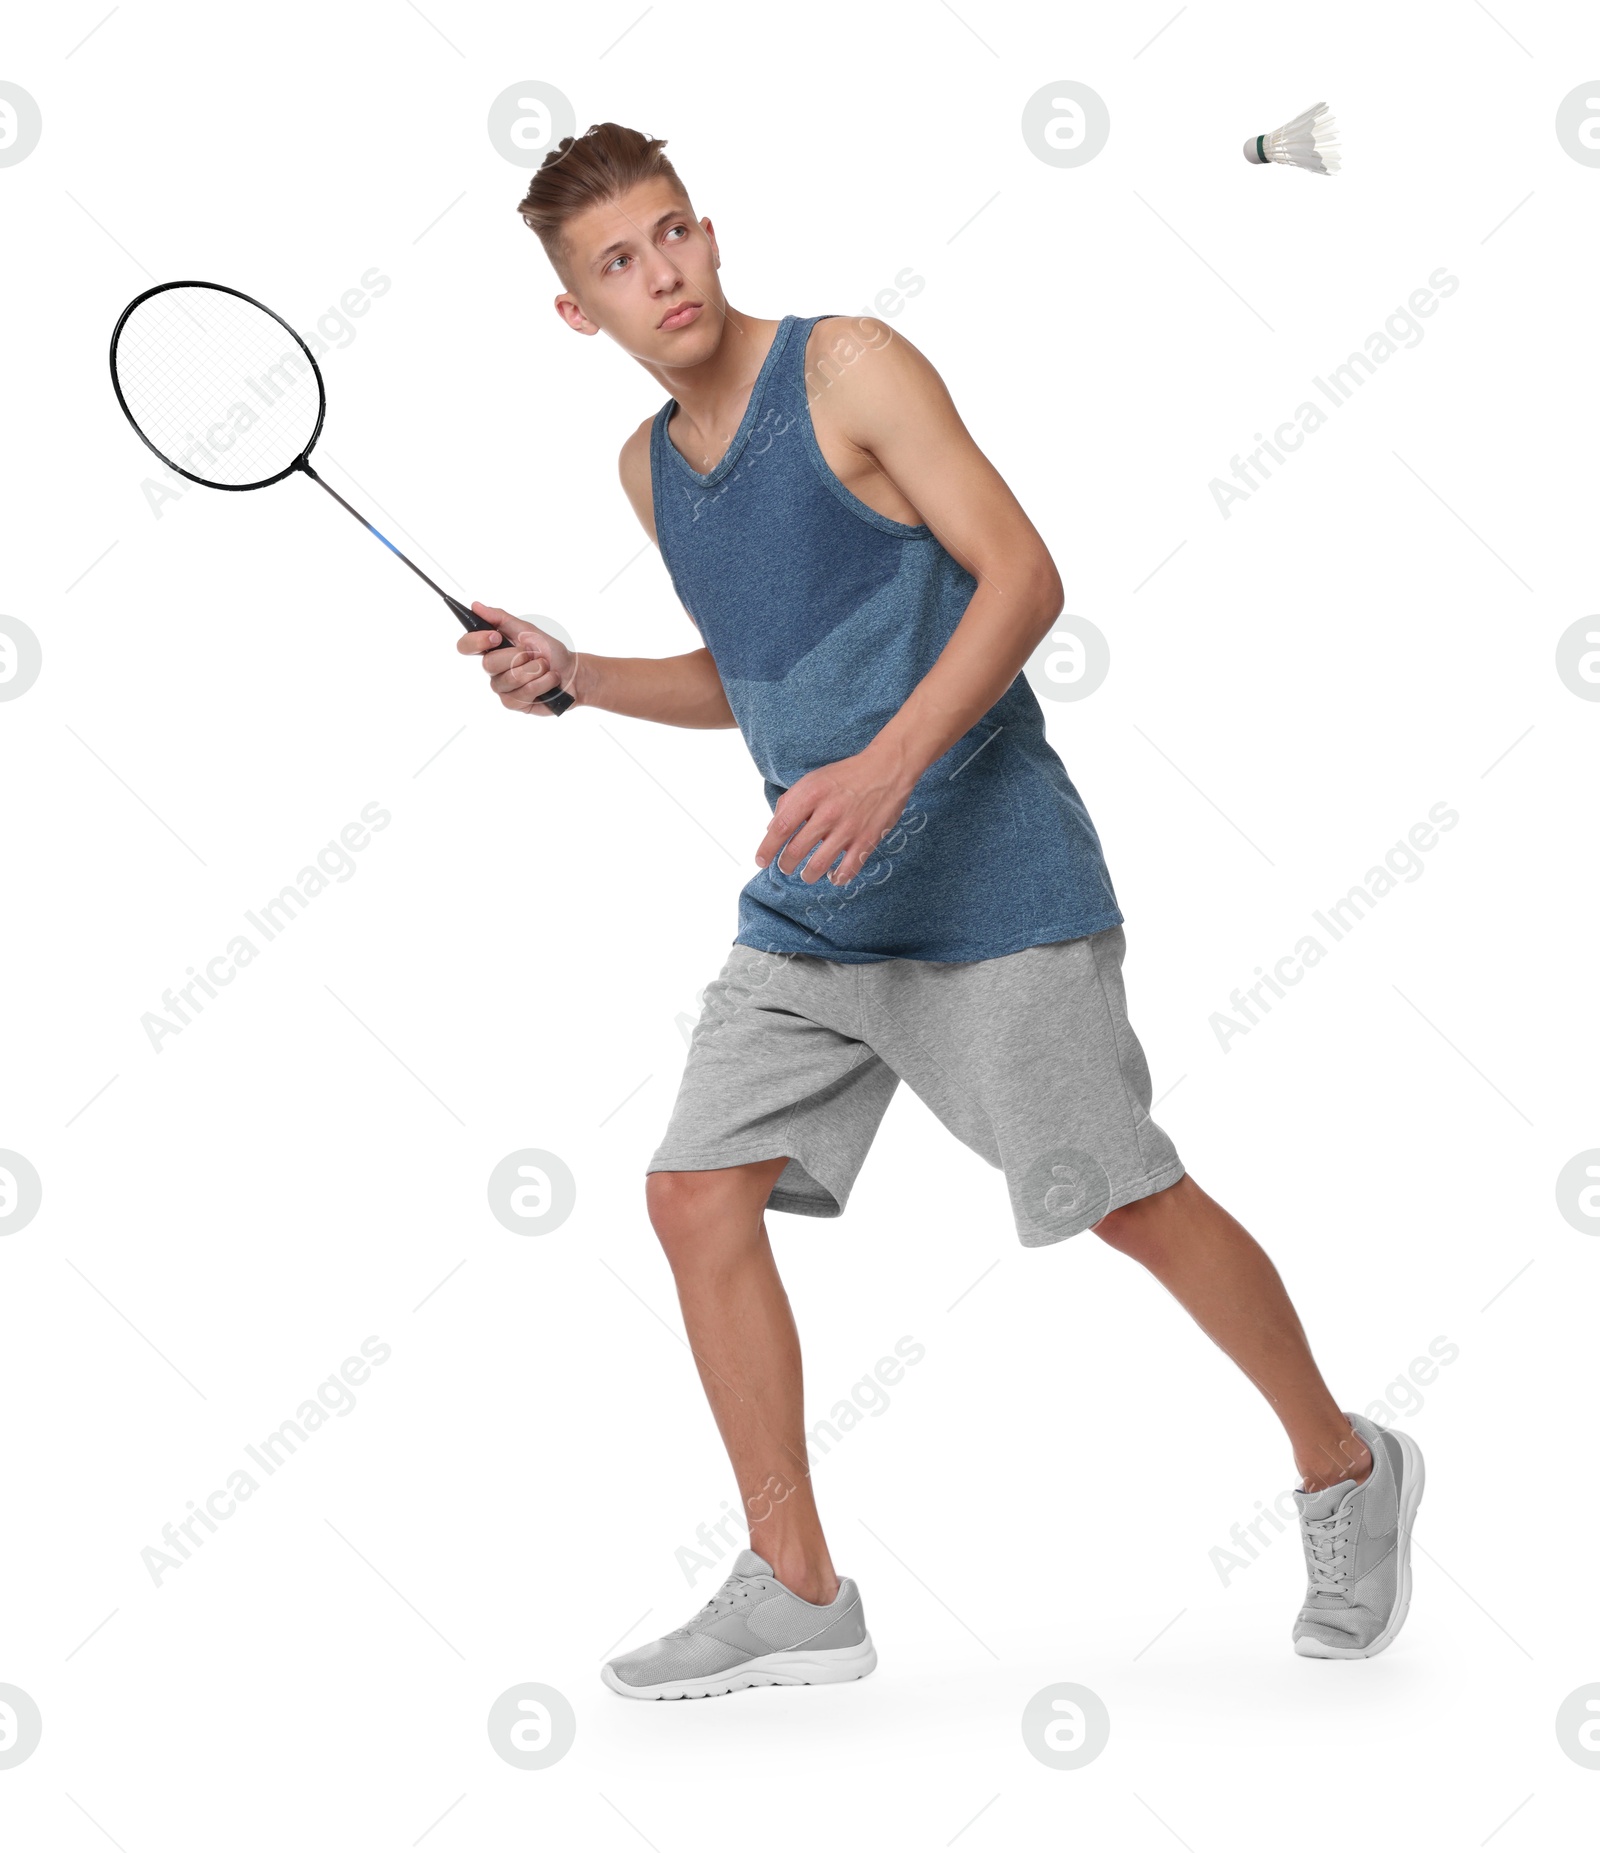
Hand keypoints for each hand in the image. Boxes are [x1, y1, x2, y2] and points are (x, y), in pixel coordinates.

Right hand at [457, 602, 576, 713]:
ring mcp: (502, 688)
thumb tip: (476, 606)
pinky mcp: (513, 703)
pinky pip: (523, 693)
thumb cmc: (549, 651)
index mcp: (492, 649)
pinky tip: (549, 681)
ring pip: (510, 679)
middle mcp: (493, 669)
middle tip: (533, 654)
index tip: (496, 637)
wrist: (572, 673)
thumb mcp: (527, 630)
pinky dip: (542, 683)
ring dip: (535, 670)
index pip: (466, 646)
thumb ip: (501, 619)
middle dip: (518, 656)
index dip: (476, 641)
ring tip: (545, 667)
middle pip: (489, 663)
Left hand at [755, 750, 916, 885]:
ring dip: (807, 875)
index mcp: (811, 794)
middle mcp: (828, 812)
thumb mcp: (813, 780)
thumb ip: (789, 802)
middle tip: (786, 867)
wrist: (887, 768)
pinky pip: (847, 870)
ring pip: (818, 866)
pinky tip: (833, 875)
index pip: (780, 827)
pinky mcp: (867, 839)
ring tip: (806, 874)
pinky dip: (836, 878)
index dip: (767, 848)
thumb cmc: (845, 775)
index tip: (761, 861)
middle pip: (796, 850)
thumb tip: (771, 830)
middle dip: (785, 865)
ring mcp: (848, 828)